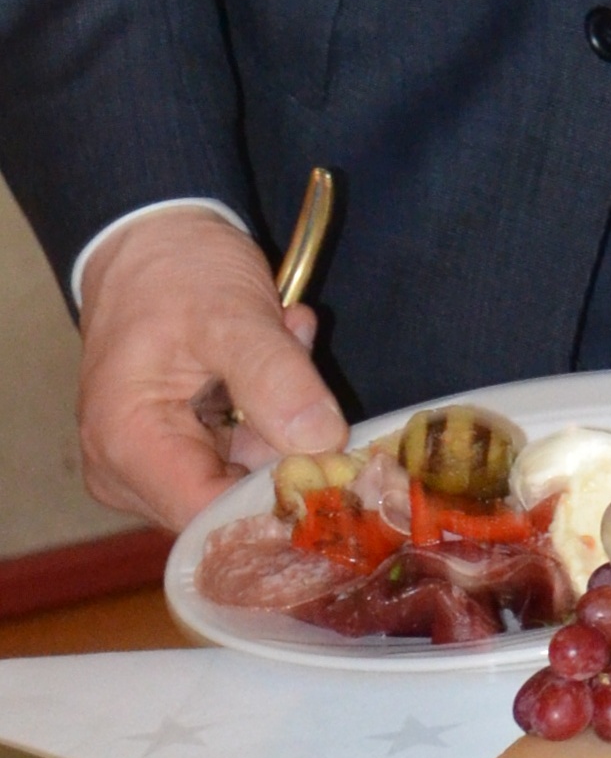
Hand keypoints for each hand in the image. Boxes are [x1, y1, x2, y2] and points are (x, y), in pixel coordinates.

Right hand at [76, 207, 339, 529]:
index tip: (337, 464)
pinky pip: (245, 449)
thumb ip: (275, 378)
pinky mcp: (184, 445)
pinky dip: (274, 405)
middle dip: (286, 442)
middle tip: (302, 361)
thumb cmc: (174, 271)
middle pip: (231, 502)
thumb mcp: (230, 313)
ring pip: (248, 474)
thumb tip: (323, 443)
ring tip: (285, 337)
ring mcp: (156, 462)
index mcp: (126, 446)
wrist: (151, 239)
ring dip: (285, 413)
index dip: (276, 504)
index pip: (207, 518)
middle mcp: (129, 472)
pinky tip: (277, 345)